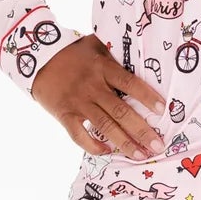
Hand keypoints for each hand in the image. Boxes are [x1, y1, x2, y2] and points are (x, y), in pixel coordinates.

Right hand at [32, 35, 170, 159]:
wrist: (38, 59)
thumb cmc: (73, 52)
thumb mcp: (95, 45)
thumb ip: (115, 53)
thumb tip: (142, 52)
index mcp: (103, 68)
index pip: (129, 83)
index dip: (146, 96)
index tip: (162, 109)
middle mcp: (92, 87)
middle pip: (120, 111)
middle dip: (141, 130)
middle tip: (157, 145)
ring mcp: (78, 102)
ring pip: (104, 126)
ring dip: (124, 143)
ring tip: (140, 155)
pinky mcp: (65, 114)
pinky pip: (79, 135)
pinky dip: (92, 146)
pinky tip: (107, 151)